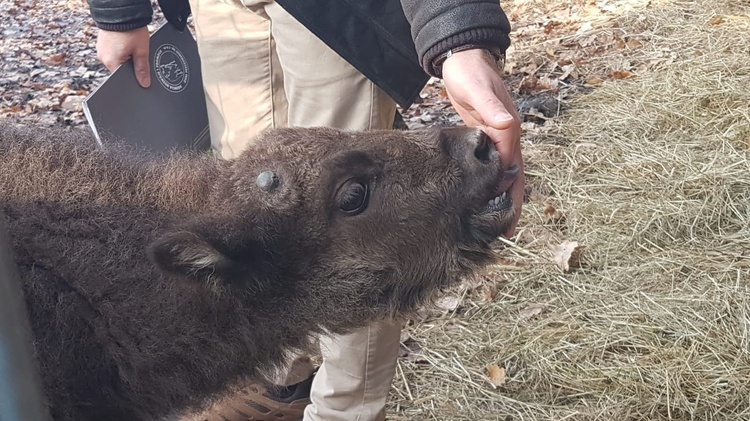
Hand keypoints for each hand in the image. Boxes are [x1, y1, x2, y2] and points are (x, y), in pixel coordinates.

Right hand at [96, 27, 150, 87]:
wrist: (122, 11)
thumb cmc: (131, 30)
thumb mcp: (141, 51)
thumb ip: (142, 69)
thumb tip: (144, 83)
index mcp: (110, 62)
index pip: (122, 78)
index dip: (133, 76)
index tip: (141, 72)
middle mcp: (103, 57)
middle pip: (120, 69)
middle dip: (131, 65)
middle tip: (138, 55)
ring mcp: (101, 49)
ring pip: (117, 59)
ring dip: (126, 56)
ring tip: (132, 47)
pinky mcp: (103, 42)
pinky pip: (114, 51)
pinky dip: (122, 49)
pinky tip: (128, 43)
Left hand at [441, 48, 524, 237]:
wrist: (462, 58)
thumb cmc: (469, 72)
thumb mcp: (478, 89)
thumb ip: (491, 108)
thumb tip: (507, 125)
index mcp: (508, 129)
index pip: (511, 169)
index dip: (510, 195)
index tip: (507, 220)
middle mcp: (505, 135)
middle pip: (513, 176)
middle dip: (511, 204)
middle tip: (507, 233)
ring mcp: (495, 136)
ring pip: (502, 173)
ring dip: (501, 196)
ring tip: (495, 222)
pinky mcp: (481, 135)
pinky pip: (489, 165)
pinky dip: (488, 182)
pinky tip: (480, 196)